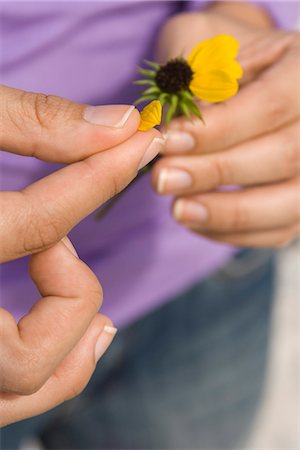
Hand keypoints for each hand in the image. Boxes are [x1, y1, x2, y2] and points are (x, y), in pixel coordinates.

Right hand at [0, 85, 163, 424]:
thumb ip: (32, 121)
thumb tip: (119, 124)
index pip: (35, 226)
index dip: (99, 182)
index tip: (138, 148)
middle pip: (24, 356)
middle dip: (74, 294)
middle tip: (62, 248)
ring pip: (22, 385)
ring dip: (73, 341)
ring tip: (84, 291)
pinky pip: (12, 393)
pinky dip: (56, 364)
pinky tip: (81, 329)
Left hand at [152, 7, 299, 247]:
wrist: (245, 88)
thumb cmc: (222, 70)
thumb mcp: (209, 53)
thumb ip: (197, 85)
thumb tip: (176, 137)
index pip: (271, 105)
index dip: (219, 129)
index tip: (170, 140)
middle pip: (286, 156)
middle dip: (216, 171)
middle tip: (163, 178)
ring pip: (287, 204)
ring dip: (227, 212)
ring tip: (178, 209)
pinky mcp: (299, 207)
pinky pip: (275, 232)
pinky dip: (231, 232)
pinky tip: (195, 219)